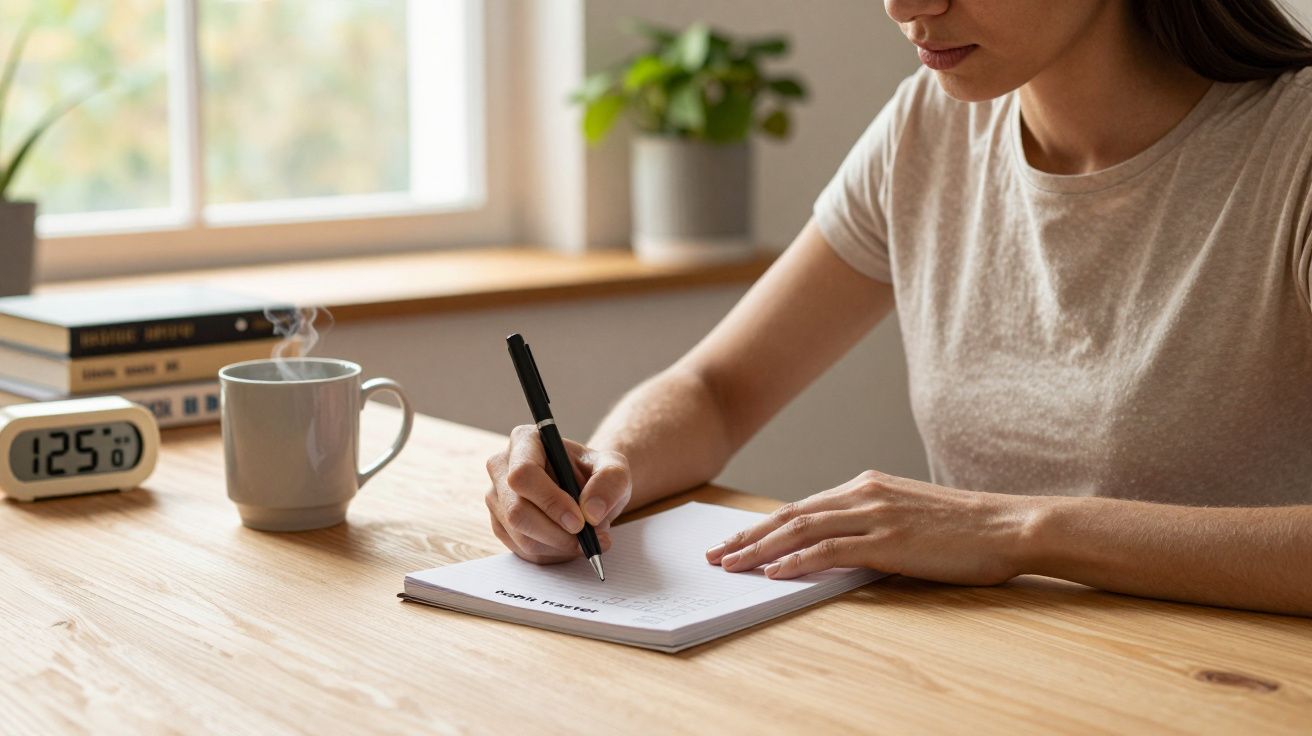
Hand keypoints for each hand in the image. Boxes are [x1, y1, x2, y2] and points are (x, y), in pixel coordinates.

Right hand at [485, 425, 632, 563]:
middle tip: (589, 539)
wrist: (589, 490)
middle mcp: (502, 468)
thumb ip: (610, 482)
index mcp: (525, 441)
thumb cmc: (597, 474)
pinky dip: (552, 554)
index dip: (550, 501)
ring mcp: (497, 498)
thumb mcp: (615, 469)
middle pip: (517, 511)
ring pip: (520, 535)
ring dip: (559, 546)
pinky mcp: (501, 525)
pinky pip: (522, 550)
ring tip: (587, 540)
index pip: (524, 474)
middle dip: (556, 533)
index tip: (579, 521)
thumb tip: (591, 512)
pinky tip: (570, 543)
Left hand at [705, 470, 1034, 584]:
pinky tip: (775, 572)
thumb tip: (838, 546)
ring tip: (732, 566)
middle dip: (748, 536)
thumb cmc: (964, 527)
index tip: (735, 541)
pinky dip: (797, 559)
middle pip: (790, 515)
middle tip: (717, 555)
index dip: (763, 525)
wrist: (1006, 524)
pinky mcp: (888, 540)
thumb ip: (871, 523)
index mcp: (866, 485)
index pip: (801, 506)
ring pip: (801, 529)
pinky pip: (830, 549)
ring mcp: (874, 515)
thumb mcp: (908, 515)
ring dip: (760, 549)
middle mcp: (864, 494)